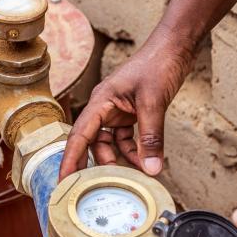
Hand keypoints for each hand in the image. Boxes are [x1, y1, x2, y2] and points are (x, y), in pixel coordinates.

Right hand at [59, 37, 190, 179]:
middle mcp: (104, 107)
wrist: (174, 47)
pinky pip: (127, 138)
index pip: (79, 136)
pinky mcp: (131, 113)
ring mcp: (117, 110)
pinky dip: (135, 150)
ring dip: (122, 159)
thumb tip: (152, 168)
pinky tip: (147, 160)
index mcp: (100, 101)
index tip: (62, 182)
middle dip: (97, 165)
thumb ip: (151, 138)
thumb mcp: (153, 103)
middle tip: (96, 189)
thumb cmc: (158, 65)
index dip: (70, 160)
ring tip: (138, 173)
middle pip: (93, 143)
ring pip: (111, 143)